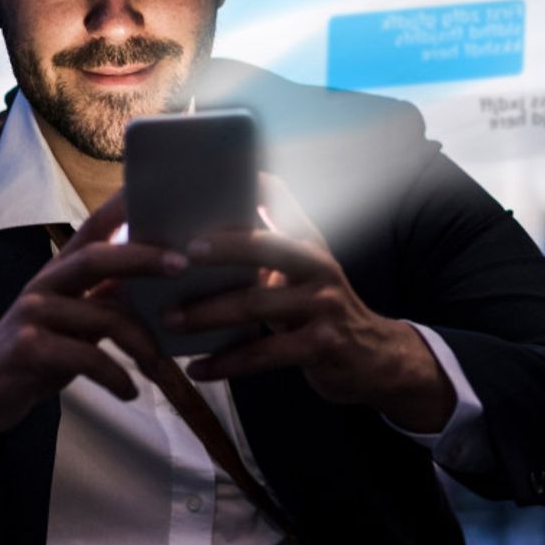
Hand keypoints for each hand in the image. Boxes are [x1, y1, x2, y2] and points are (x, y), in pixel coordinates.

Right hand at [0, 191, 180, 433]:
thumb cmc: (42, 347)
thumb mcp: (76, 315)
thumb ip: (108, 294)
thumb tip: (162, 276)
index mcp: (61, 269)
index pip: (93, 227)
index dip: (121, 206)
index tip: (156, 191)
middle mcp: (46, 282)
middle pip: (97, 257)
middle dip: (144, 258)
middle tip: (184, 265)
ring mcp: (34, 314)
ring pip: (104, 317)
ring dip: (143, 345)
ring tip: (161, 367)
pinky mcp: (29, 349)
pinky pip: (88, 359)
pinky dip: (116, 377)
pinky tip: (130, 391)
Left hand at [166, 174, 454, 431]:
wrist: (374, 358)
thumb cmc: (322, 312)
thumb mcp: (306, 275)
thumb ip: (271, 255)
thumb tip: (206, 239)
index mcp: (311, 245)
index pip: (284, 202)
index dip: (255, 186)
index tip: (216, 176)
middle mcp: (320, 268)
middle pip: (266, 249)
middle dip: (222, 248)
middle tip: (180, 254)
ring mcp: (323, 306)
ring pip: (256, 305)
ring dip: (207, 313)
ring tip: (169, 320)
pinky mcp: (321, 346)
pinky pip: (263, 354)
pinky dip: (226, 363)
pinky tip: (197, 369)